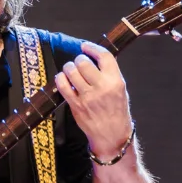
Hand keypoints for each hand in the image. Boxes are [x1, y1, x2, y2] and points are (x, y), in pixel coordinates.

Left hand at [53, 40, 132, 157]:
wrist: (112, 135)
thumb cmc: (117, 111)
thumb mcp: (120, 89)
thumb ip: (109, 73)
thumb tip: (93, 56)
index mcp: (116, 81)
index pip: (104, 56)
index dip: (92, 47)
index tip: (85, 46)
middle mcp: (102, 87)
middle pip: (83, 62)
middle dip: (79, 59)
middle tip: (79, 63)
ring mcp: (87, 97)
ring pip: (71, 71)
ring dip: (69, 68)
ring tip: (71, 71)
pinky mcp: (75, 105)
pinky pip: (62, 85)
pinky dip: (61, 79)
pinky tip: (64, 79)